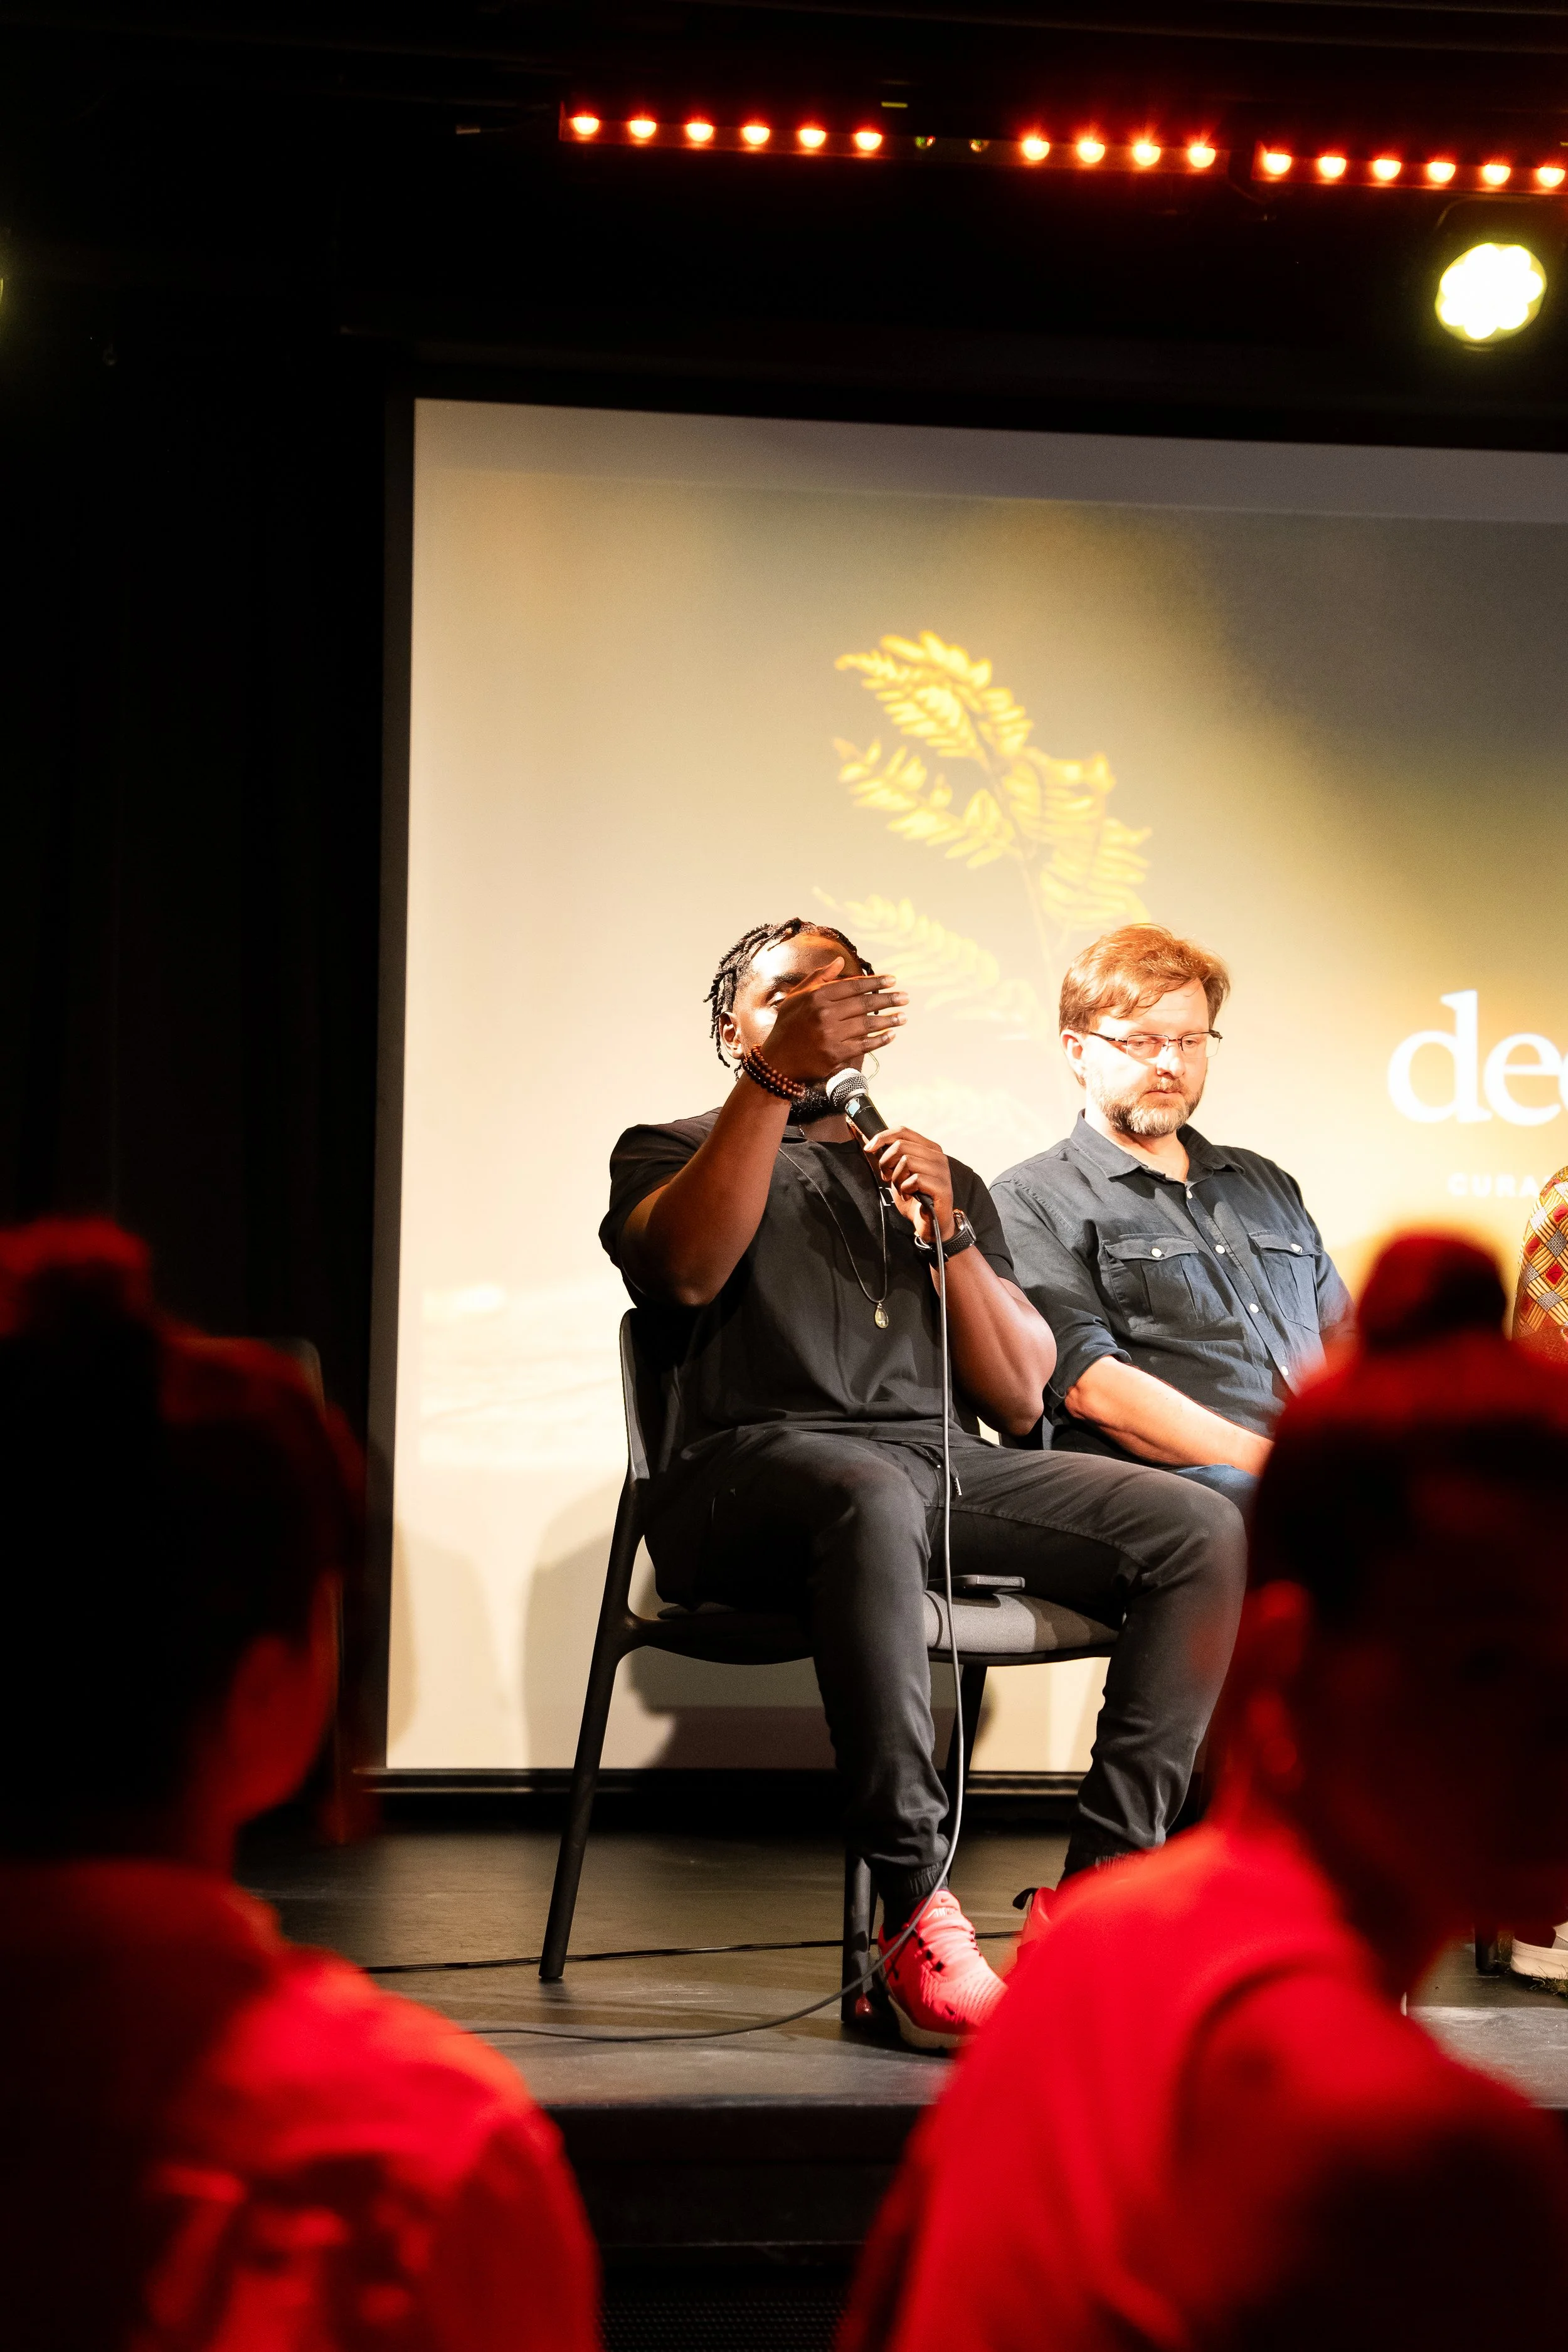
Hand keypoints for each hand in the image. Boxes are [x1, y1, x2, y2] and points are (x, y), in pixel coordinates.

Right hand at [763, 959, 907, 1084]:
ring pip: (867, 1025)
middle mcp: (825, 1014)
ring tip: (904, 1017)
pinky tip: (891, 1035)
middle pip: (865, 1004)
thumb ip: (819, 977)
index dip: (875, 982)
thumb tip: (840, 960)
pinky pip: (864, 1045)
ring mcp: (831, 1035)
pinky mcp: (836, 1055)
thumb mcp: (797, 996)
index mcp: (817, 996)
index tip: (892, 980)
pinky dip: (880, 1040)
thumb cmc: (788, 1026)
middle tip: (905, 998)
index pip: (853, 986)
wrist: (777, 1062)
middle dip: (889, 1000)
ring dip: (889, 1020)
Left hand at [863, 1127, 954, 1245]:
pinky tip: (909, 1196)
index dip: (882, 1137)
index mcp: (930, 1148)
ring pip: (906, 1161)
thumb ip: (888, 1157)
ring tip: (902, 1189)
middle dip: (886, 1162)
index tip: (868, 1149)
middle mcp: (938, 1156)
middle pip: (901, 1146)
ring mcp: (942, 1171)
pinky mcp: (942, 1187)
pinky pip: (914, 1179)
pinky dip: (905, 1189)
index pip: (903, 1131)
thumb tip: (867, 1140)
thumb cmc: (914, 1197)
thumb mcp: (898, 1173)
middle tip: (888, 1177)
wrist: (929, 1223)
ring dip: (897, 1178)